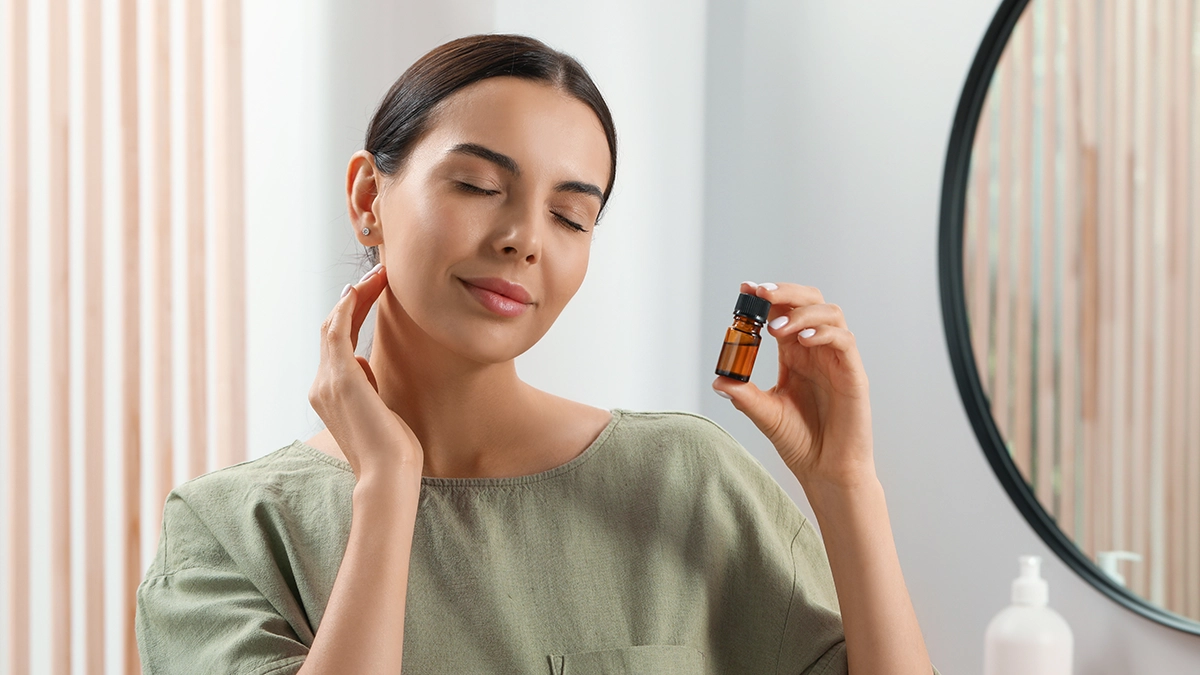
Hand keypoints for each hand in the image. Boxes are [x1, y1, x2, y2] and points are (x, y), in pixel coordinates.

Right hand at [309, 263, 422, 481]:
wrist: (389, 475)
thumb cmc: (393, 450)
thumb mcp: (378, 410)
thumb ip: (367, 386)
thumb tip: (364, 364)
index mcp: (329, 395)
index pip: (336, 344)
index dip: (351, 315)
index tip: (372, 293)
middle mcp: (321, 386)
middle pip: (332, 329)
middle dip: (354, 299)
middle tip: (379, 275)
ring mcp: (327, 382)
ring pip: (333, 325)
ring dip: (355, 296)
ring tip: (378, 275)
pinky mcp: (340, 378)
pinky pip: (337, 331)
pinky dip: (348, 306)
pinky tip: (364, 289)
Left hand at [712, 282, 874, 491]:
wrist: (827, 471)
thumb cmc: (802, 442)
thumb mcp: (766, 414)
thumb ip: (745, 396)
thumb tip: (718, 380)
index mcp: (794, 355)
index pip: (783, 312)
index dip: (768, 297)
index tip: (746, 288)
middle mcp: (817, 351)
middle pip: (809, 302)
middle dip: (786, 292)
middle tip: (760, 294)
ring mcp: (837, 360)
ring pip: (830, 313)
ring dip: (801, 312)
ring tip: (776, 327)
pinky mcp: (853, 374)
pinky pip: (844, 341)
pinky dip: (824, 333)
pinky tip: (803, 340)